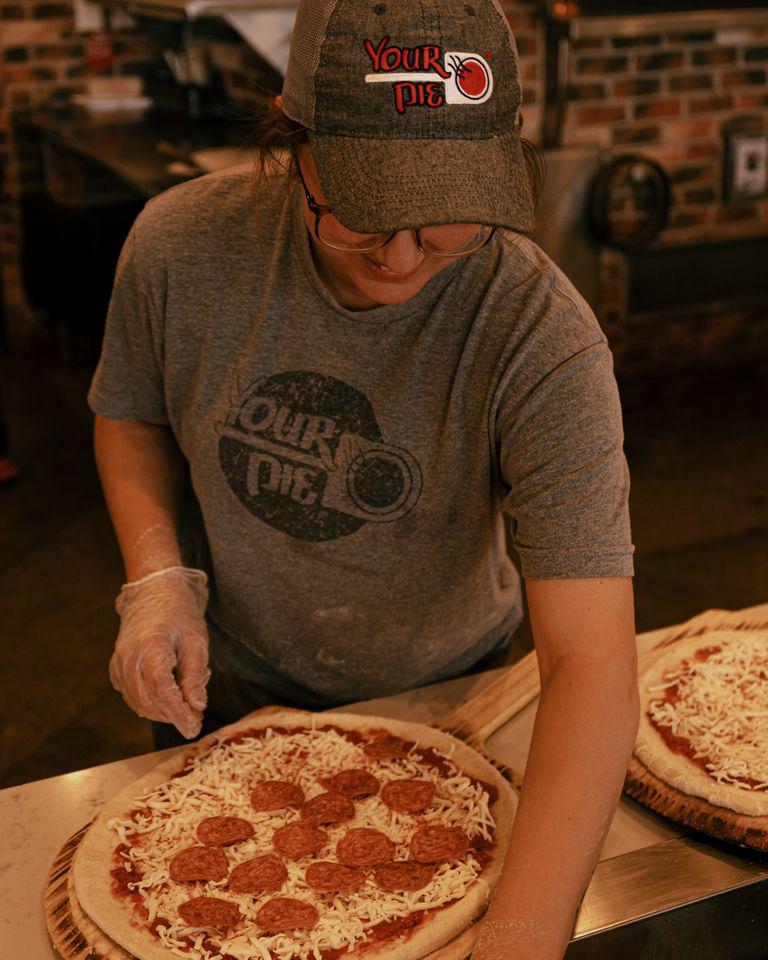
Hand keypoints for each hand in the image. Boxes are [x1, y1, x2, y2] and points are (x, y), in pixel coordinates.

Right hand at [110, 566, 209, 738]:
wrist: (154, 592)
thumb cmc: (179, 613)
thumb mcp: (196, 640)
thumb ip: (194, 675)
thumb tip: (196, 706)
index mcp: (150, 646)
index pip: (161, 689)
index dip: (176, 712)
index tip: (193, 726)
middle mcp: (128, 657)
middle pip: (147, 700)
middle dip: (171, 715)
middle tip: (195, 719)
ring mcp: (119, 662)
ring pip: (137, 701)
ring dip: (161, 712)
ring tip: (185, 709)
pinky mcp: (116, 666)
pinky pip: (130, 694)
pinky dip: (148, 703)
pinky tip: (167, 699)